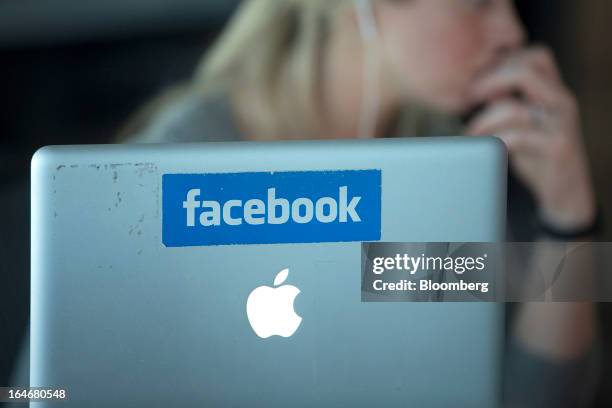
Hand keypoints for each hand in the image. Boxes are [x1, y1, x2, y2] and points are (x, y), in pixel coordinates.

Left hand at [466, 47, 595, 229]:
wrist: (566, 192)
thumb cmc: (538, 155)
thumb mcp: (522, 123)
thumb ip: (506, 102)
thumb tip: (477, 85)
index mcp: (554, 91)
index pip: (536, 55)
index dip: (504, 60)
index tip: (480, 79)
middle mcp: (562, 102)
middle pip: (526, 70)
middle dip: (491, 80)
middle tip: (470, 96)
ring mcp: (562, 124)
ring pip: (514, 108)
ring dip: (483, 120)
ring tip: (469, 133)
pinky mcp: (557, 147)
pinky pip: (518, 137)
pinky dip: (495, 141)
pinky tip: (485, 147)